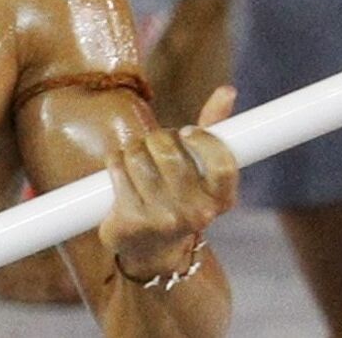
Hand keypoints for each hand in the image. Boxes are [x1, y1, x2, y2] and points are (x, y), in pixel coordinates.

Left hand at [98, 86, 239, 277]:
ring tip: (135, 157)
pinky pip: (117, 170)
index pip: (223, 162)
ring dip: (132, 149)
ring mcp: (163, 220)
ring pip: (138, 157)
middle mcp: (196, 213)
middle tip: (153, 144)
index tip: (187, 131)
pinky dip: (114, 162)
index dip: (202, 140)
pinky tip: (119, 170)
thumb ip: (215, 130)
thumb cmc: (179, 199)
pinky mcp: (131, 222)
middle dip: (156, 139)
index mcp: (221, 199)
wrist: (151, 251)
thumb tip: (227, 90)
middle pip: (169, 152)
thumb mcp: (202, 173)